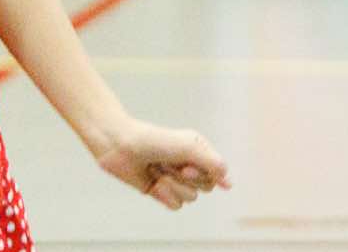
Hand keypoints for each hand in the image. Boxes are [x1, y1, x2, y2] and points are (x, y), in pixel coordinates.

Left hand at [94, 117, 230, 210]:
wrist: (120, 146)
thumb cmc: (153, 140)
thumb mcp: (187, 147)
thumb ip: (211, 162)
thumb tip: (228, 179)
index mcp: (198, 150)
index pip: (217, 171)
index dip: (204, 172)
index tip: (187, 165)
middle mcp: (189, 164)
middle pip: (207, 186)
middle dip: (187, 178)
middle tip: (170, 165)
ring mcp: (176, 179)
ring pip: (191, 197)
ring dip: (173, 185)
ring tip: (157, 170)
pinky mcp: (163, 191)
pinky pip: (177, 205)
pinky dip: (166, 195)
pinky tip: (154, 184)